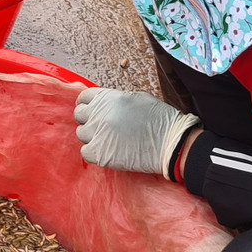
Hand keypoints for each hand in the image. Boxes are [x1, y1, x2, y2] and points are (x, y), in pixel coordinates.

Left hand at [70, 83, 199, 176]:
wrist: (171, 143)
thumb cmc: (160, 120)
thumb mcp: (137, 98)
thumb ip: (116, 100)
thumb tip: (105, 105)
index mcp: (108, 97)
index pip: (84, 97)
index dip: (88, 105)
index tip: (91, 111)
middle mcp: (99, 113)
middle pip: (80, 115)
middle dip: (89, 120)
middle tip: (102, 127)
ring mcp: (98, 133)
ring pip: (82, 134)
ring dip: (92, 137)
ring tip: (109, 140)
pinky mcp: (100, 153)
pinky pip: (86, 152)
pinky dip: (94, 153)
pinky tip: (108, 152)